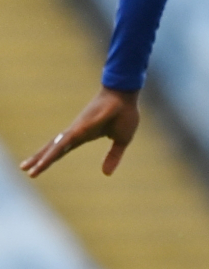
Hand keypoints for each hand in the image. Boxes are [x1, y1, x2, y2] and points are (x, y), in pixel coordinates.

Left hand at [19, 87, 140, 178]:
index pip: (62, 150)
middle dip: (39, 159)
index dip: (50, 159)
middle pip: (53, 148)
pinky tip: (46, 159)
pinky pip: (65, 141)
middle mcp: (76, 132)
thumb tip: (106, 174)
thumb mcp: (122, 140)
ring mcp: (77, 129)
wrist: (125, 94)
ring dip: (42, 158)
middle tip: (24, 168)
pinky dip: (54, 150)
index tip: (37, 168)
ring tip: (26, 168)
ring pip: (55, 146)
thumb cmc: (123, 113)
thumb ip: (113, 156)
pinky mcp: (81, 127)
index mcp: (83, 136)